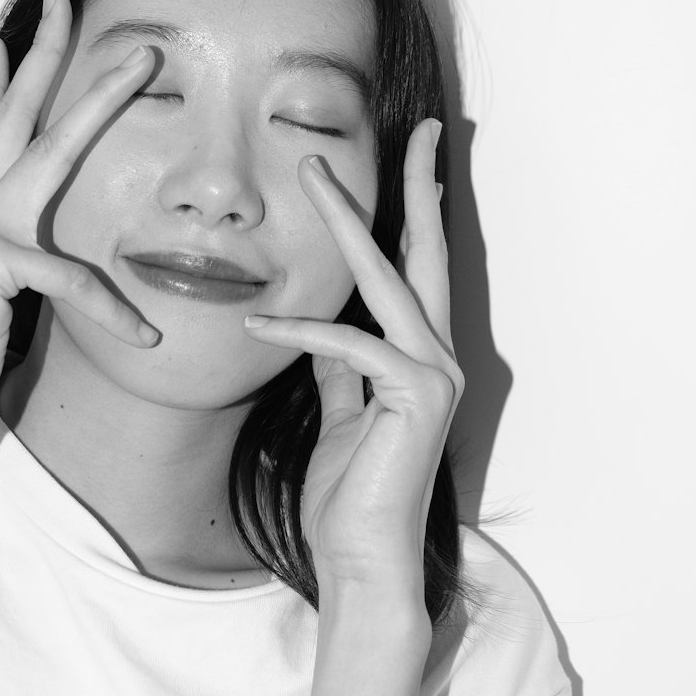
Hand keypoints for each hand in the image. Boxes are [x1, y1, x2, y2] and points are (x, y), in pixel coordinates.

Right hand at [0, 0, 159, 479]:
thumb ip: (13, 264)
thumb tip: (41, 252)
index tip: (13, 39)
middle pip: (9, 114)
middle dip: (41, 52)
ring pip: (48, 149)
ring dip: (100, 99)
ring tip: (145, 64)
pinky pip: (69, 276)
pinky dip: (111, 308)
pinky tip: (145, 335)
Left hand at [244, 119, 462, 603]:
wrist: (361, 563)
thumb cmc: (349, 496)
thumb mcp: (338, 415)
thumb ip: (339, 371)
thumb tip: (326, 331)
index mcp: (420, 357)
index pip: (419, 268)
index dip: (419, 210)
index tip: (419, 156)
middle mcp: (438, 356)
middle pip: (427, 254)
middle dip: (419, 187)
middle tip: (418, 131)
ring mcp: (434, 374)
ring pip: (389, 279)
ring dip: (347, 223)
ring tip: (313, 175)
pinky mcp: (415, 397)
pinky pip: (350, 345)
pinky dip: (302, 329)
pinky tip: (257, 320)